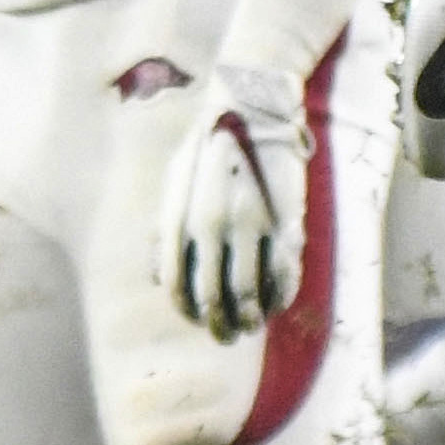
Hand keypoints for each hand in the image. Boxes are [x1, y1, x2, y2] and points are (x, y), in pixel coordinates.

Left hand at [158, 65, 314, 341]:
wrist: (252, 108)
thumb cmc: (206, 147)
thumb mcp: (170, 185)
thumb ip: (163, 232)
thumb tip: (158, 280)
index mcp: (179, 222)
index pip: (177, 288)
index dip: (188, 313)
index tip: (198, 321)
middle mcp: (212, 230)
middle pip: (213, 297)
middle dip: (219, 325)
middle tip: (226, 336)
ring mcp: (251, 226)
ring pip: (250, 293)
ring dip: (250, 318)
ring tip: (252, 327)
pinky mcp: (286, 220)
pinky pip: (284, 273)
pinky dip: (281, 296)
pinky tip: (278, 305)